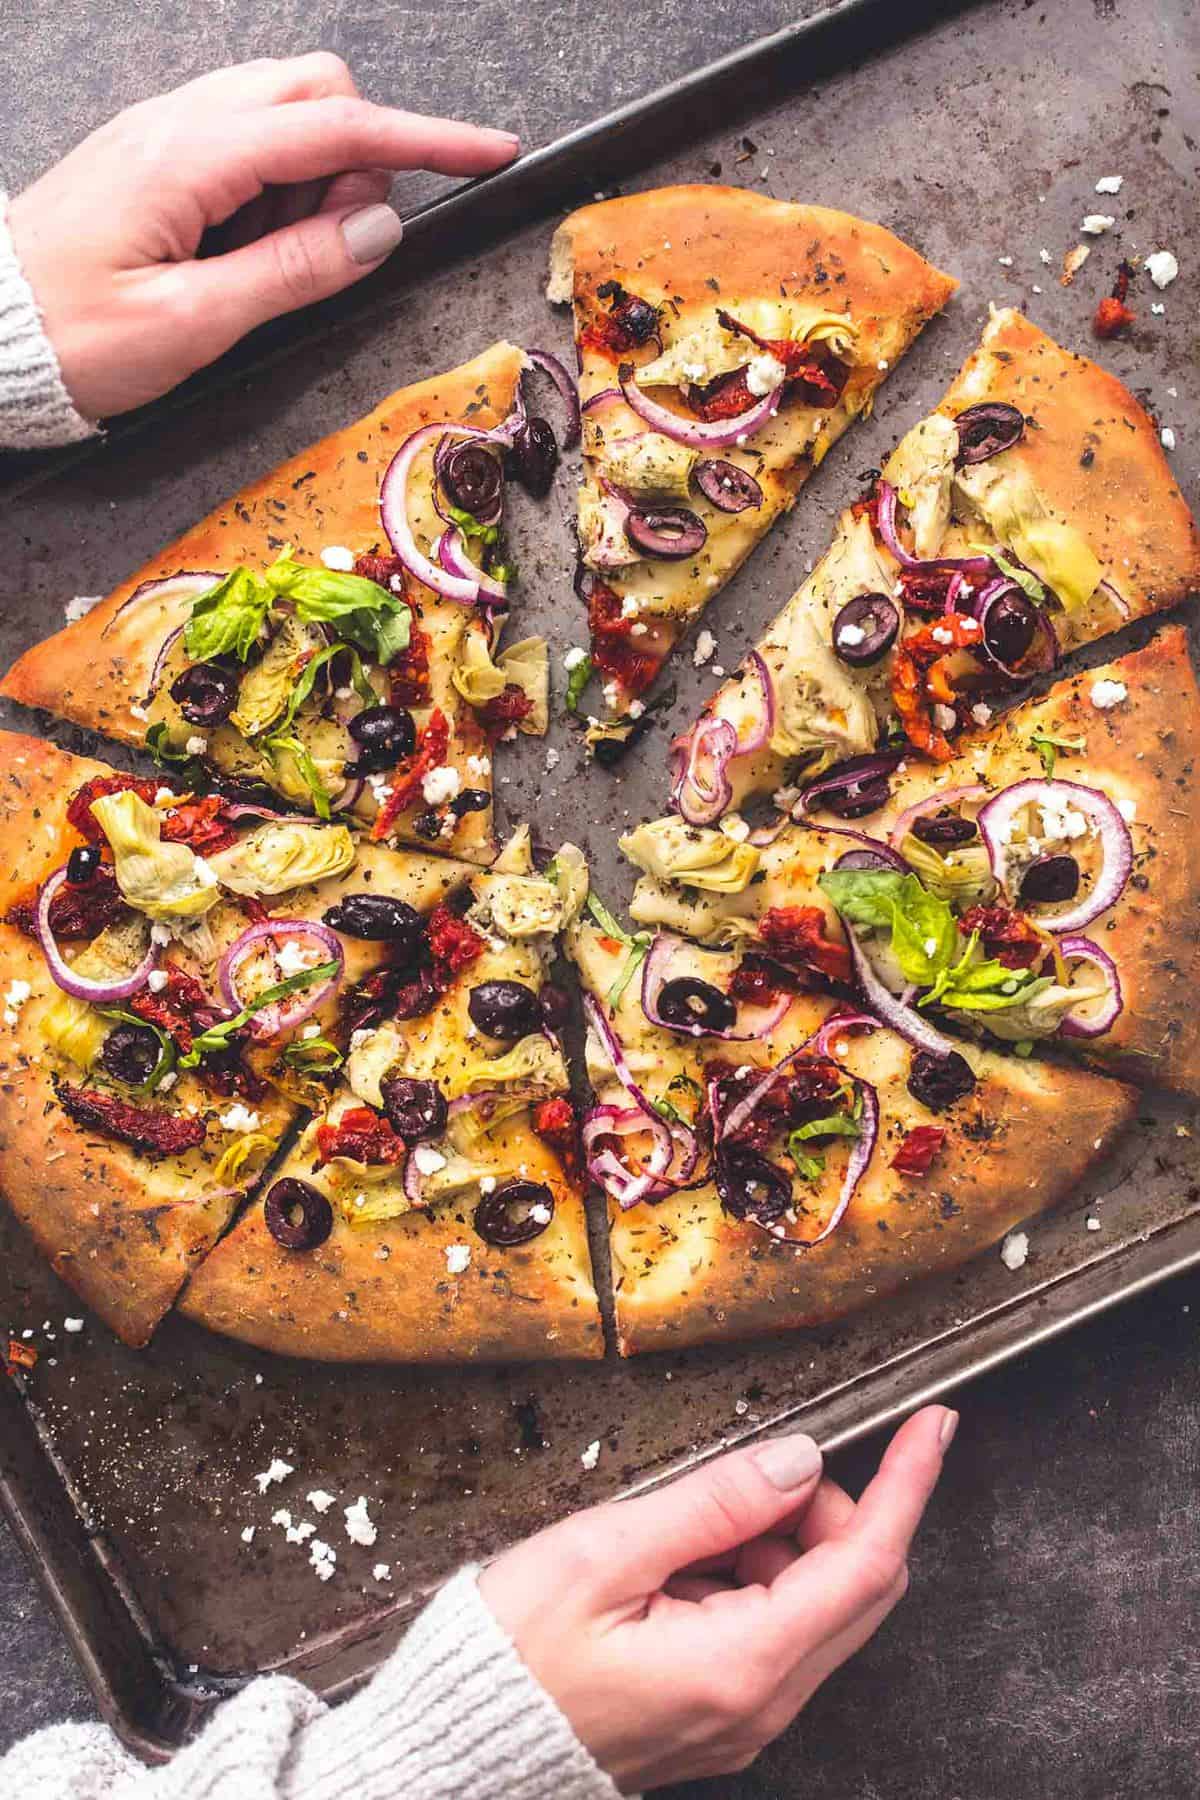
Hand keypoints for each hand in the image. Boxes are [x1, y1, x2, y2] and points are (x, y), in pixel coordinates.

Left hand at [7, 54, 518, 420]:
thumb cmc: (70, 336)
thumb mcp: (192, 324)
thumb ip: (293, 272)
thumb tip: (377, 233)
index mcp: (192, 156)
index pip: (339, 127)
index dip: (425, 138)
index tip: (490, 149)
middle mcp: (179, 122)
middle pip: (315, 90)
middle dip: (357, 157)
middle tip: (336, 249)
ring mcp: (165, 131)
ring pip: (282, 111)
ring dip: (313, 178)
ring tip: (274, 263)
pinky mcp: (155, 156)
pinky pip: (243, 141)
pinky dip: (273, 187)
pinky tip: (246, 249)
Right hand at [480, 1404, 955, 1791]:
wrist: (454, 1747)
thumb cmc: (510, 1658)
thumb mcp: (604, 1553)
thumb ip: (712, 1503)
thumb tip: (796, 1461)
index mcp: (740, 1666)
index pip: (864, 1564)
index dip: (905, 1486)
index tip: (931, 1428)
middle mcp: (759, 1704)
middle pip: (855, 1586)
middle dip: (831, 1509)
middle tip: (758, 1470)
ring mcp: (743, 1715)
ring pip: (817, 1605)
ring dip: (784, 1541)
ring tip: (688, 1526)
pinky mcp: (721, 1711)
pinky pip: (774, 1628)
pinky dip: (752, 1574)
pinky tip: (682, 1561)